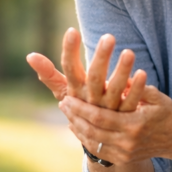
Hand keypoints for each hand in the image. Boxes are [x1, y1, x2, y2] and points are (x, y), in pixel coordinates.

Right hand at [26, 28, 145, 110]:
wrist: (101, 141)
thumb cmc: (82, 106)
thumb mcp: (66, 91)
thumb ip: (49, 73)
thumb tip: (29, 55)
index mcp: (75, 92)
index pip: (69, 69)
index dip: (69, 51)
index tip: (72, 31)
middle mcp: (90, 101)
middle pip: (94, 77)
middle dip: (101, 57)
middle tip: (109, 36)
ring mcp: (108, 110)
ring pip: (115, 89)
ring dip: (122, 70)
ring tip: (129, 52)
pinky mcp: (125, 118)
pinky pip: (131, 101)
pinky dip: (136, 88)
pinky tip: (142, 73)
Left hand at [58, 84, 171, 165]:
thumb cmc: (165, 112)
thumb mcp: (156, 97)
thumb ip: (139, 87)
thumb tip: (122, 77)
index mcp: (135, 125)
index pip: (100, 117)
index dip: (81, 108)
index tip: (68, 98)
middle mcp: (128, 142)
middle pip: (92, 131)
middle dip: (75, 117)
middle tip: (63, 104)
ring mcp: (125, 154)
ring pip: (93, 142)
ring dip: (77, 127)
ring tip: (67, 114)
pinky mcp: (123, 159)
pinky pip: (98, 150)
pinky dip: (85, 138)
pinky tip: (77, 126)